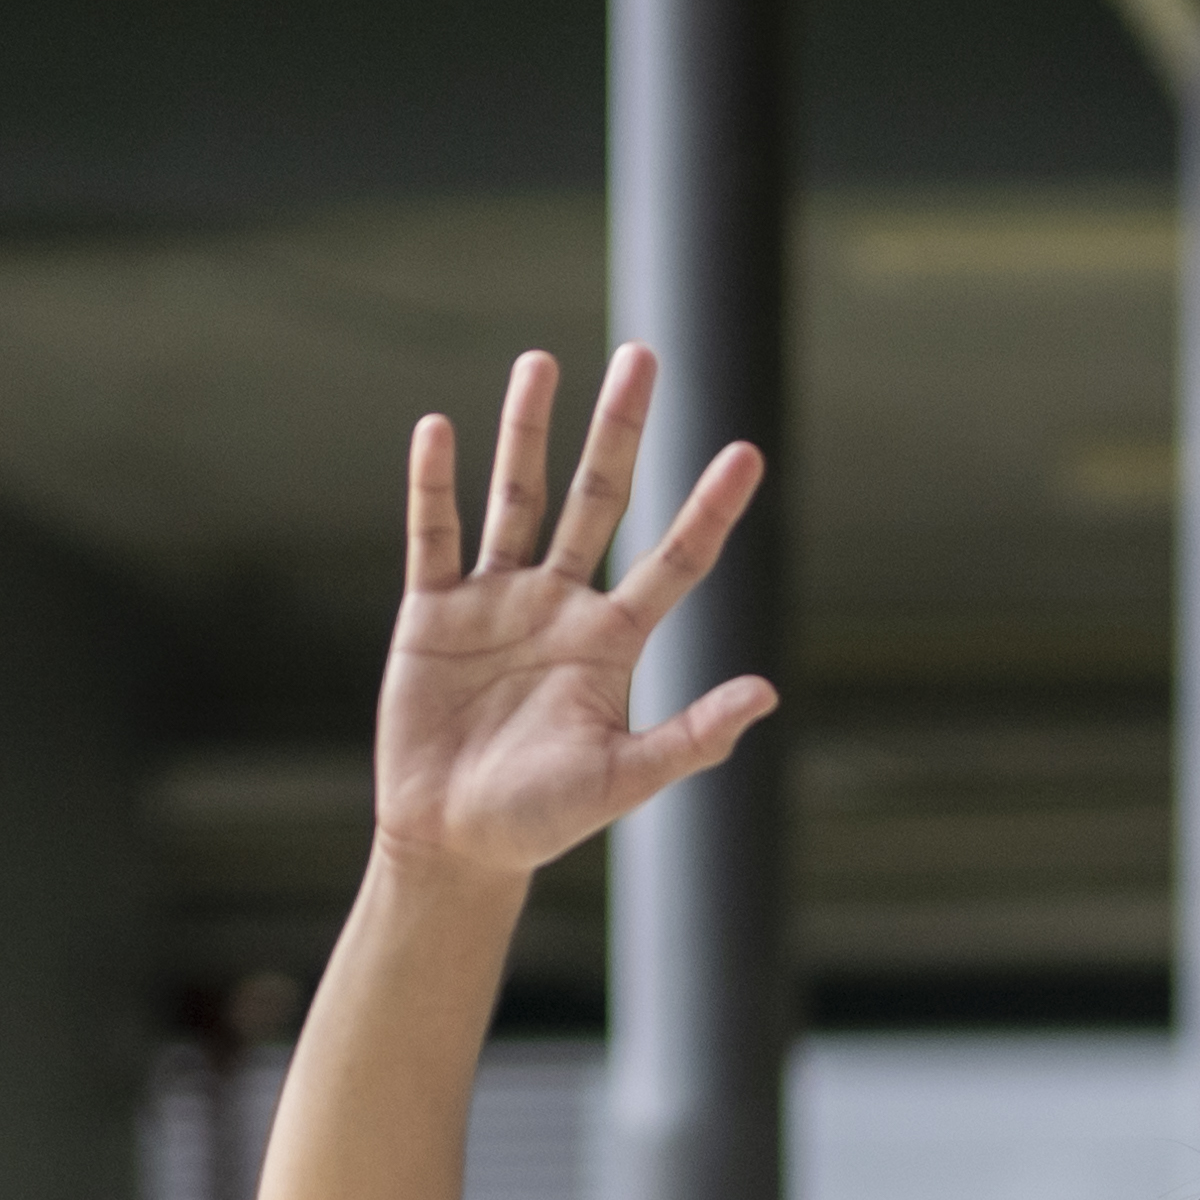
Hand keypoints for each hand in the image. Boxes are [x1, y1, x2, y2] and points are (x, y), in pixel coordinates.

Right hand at [376, 345, 770, 883]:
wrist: (454, 843)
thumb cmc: (543, 820)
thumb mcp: (624, 780)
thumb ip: (691, 737)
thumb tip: (768, 693)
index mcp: (612, 641)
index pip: (675, 561)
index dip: (709, 509)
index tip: (747, 453)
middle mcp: (560, 605)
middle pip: (598, 498)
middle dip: (620, 430)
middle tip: (643, 355)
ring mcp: (495, 600)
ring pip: (517, 497)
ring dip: (528, 431)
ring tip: (541, 362)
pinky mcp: (431, 611)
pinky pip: (434, 535)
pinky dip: (433, 485)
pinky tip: (439, 429)